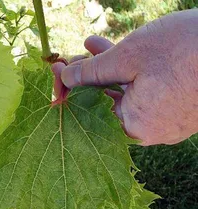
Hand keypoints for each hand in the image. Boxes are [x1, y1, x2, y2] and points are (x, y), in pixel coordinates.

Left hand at [58, 9, 197, 145]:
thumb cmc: (184, 52)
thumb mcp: (128, 57)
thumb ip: (92, 71)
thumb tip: (65, 78)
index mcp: (134, 127)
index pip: (88, 112)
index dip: (69, 89)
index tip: (57, 70)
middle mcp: (150, 130)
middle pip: (106, 103)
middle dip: (88, 76)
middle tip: (71, 58)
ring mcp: (167, 120)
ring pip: (127, 93)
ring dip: (107, 69)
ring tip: (89, 46)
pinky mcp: (180, 106)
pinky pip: (146, 91)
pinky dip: (130, 72)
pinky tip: (116, 49)